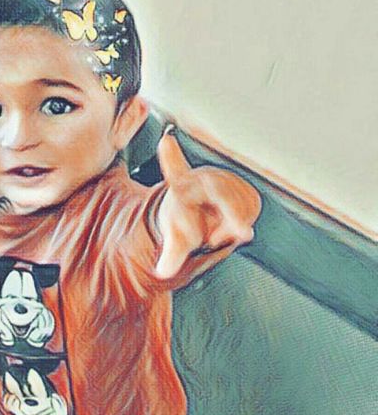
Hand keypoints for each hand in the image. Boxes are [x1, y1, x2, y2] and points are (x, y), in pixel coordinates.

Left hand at [155, 127, 261, 281]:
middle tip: (245, 234)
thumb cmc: (185, 220)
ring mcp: (226, 182)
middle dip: (234, 214)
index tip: (166, 142)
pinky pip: (251, 208)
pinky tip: (230, 225)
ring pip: (239, 206)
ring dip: (232, 226)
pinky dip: (243, 223)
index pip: (174, 172)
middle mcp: (204, 179)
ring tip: (215, 234)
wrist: (201, 211)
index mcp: (181, 186)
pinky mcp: (244, 189)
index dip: (171, 158)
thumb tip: (164, 272)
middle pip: (222, 193)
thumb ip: (170, 256)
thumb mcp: (175, 240)